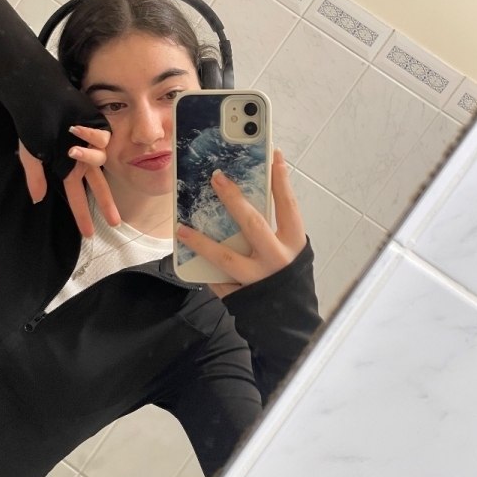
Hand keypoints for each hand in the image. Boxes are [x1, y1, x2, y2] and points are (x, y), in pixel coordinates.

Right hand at [18, 125, 119, 236]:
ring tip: (72, 149)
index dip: (82, 214)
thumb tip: (37, 199)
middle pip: (98, 186)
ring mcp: (91, 144)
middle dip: (106, 203)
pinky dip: (92, 137)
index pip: (76, 196)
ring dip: (88, 157)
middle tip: (115, 222)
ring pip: (101, 161)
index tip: (88, 233)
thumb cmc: (34, 124)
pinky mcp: (100, 128)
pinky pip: (103, 140)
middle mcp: (81, 159)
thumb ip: (36, 177)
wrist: (41, 96)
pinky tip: (76, 129)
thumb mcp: (31, 154)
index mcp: (66, 168)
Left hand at [175, 148, 306, 298]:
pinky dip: (201, 267)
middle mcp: (277, 261)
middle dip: (233, 199)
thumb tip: (241, 199)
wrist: (289, 322)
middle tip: (216, 178)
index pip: (288, 206)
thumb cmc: (286, 276)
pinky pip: (217, 280)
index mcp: (293, 244)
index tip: (273, 155)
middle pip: (253, 224)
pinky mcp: (239, 296)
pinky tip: (186, 256)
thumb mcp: (288, 250)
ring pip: (226, 258)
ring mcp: (257, 280)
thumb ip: (272, 229)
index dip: (281, 180)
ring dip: (201, 242)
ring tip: (182, 228)